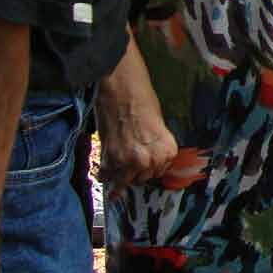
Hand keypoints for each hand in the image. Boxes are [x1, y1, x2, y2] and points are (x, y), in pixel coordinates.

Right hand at [95, 46, 177, 197]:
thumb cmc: (142, 101)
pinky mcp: (110, 160)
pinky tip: (104, 173)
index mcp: (167, 152)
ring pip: (124, 182)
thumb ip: (155, 146)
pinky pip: (106, 176)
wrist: (122, 90)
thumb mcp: (159, 126)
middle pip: (142, 179)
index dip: (150, 167)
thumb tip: (147, 158)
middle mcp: (151, 161)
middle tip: (128, 165)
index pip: (159, 171)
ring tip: (115, 182)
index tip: (143, 165)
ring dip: (119, 178)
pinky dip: (105, 175)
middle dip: (135, 172)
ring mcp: (130, 163)